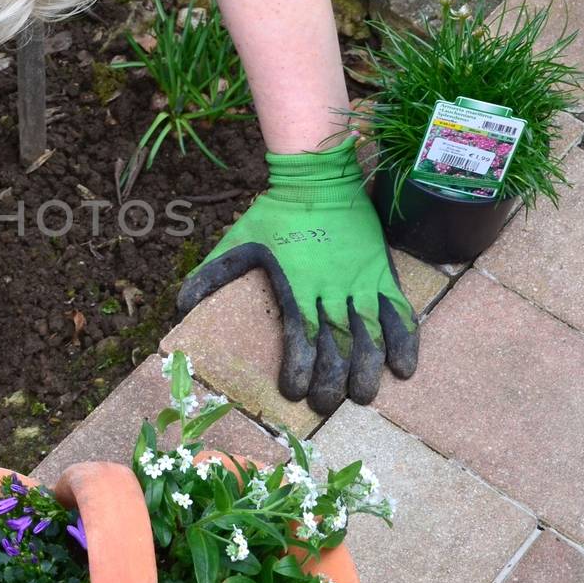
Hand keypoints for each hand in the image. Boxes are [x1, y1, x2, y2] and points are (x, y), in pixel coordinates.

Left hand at [177, 138, 417, 413]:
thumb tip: (180, 306)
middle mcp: (332, 286)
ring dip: (367, 369)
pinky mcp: (381, 271)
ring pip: (369, 334)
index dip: (299, 368)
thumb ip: (212, 274)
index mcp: (297, 282)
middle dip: (332, 380)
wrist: (318, 176)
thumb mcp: (239, 240)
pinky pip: (398, 311)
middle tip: (325, 406)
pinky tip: (404, 370)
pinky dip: (404, 341)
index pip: (300, 335)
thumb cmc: (276, 211)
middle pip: (336, 343)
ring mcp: (361, 279)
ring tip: (362, 397)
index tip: (294, 393)